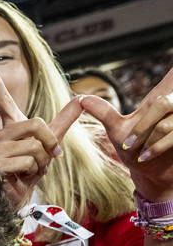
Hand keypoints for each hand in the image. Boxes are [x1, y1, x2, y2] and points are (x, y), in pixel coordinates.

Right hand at [0, 64, 83, 208]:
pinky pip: (28, 161)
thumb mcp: (48, 146)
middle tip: (45, 159)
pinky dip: (32, 173)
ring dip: (41, 163)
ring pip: (35, 146)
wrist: (11, 200)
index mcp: (10, 129)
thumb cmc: (25, 174)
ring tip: (28, 172)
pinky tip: (19, 179)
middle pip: (37, 124)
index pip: (3, 102)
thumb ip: (62, 122)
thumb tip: (81, 98)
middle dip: (50, 144)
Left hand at [81, 67, 172, 201]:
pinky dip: (157, 148)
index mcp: (158, 98)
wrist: (152, 171)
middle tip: (128, 145)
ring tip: (137, 155)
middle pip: (163, 103)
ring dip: (149, 141)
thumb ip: (103, 112)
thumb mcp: (117, 130)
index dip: (172, 73)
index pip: (171, 75)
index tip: (155, 94)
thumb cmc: (135, 148)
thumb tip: (81, 98)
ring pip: (168, 124)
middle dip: (143, 127)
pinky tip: (144, 158)